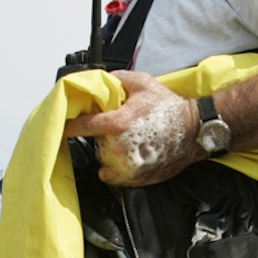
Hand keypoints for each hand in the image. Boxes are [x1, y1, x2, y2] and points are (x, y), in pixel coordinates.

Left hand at [62, 70, 194, 186]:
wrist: (194, 132)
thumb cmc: (171, 109)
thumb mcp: (143, 82)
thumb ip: (117, 79)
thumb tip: (100, 81)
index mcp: (118, 123)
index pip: (82, 126)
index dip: (70, 125)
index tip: (64, 125)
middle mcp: (119, 148)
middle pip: (95, 142)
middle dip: (103, 133)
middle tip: (122, 126)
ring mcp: (127, 166)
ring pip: (103, 158)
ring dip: (110, 150)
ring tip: (130, 140)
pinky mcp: (134, 179)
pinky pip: (111, 175)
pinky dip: (115, 167)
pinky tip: (128, 155)